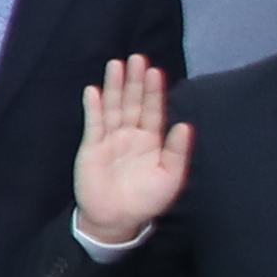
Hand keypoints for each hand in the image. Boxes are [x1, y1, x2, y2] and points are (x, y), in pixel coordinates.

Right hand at [69, 52, 186, 243]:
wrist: (115, 218)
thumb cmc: (147, 200)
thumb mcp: (170, 178)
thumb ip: (177, 152)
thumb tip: (185, 124)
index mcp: (152, 141)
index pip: (153, 110)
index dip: (154, 91)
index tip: (155, 71)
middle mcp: (131, 135)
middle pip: (132, 102)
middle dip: (134, 81)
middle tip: (137, 58)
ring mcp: (110, 139)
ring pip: (113, 107)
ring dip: (114, 86)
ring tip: (116, 65)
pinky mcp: (91, 146)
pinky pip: (93, 123)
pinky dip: (93, 107)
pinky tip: (94, 91)